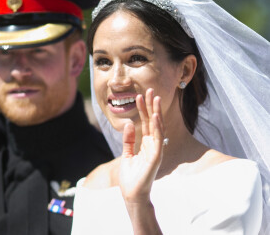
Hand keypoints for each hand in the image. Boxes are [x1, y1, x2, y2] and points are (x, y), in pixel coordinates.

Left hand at [119, 88, 163, 203]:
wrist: (132, 194)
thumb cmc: (131, 177)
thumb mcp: (127, 154)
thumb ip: (128, 140)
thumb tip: (129, 123)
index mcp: (146, 144)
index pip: (146, 123)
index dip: (143, 109)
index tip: (139, 95)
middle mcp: (153, 144)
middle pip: (153, 121)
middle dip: (151, 106)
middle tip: (150, 90)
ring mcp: (156, 150)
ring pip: (158, 127)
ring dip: (156, 112)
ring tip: (154, 98)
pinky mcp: (156, 157)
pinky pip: (158, 139)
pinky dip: (158, 127)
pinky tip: (156, 116)